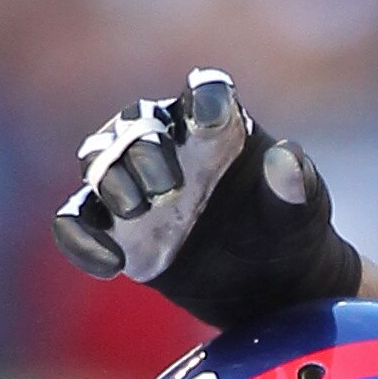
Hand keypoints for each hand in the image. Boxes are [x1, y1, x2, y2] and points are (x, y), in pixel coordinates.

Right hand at [53, 69, 362, 328]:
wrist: (266, 285)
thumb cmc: (284, 232)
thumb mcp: (301, 214)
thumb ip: (295, 185)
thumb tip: (286, 159)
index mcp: (215, 123)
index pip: (204, 94)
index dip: (204, 99)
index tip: (212, 116)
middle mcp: (164, 140)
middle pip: (138, 127)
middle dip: (145, 151)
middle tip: (167, 186)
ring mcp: (131, 181)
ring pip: (98, 163)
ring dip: (111, 181)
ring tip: (133, 208)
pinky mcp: (112, 227)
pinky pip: (76, 221)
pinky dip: (82, 239)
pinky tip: (110, 265)